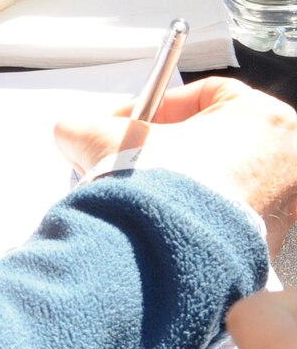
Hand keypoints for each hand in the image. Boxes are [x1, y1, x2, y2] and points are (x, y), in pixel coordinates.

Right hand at [54, 78, 296, 252]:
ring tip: (144, 193)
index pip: (209, 94)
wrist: (171, 254)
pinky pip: (227, 215)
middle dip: (173, 148)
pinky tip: (161, 221)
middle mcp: (288, 158)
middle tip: (135, 158)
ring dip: (183, 182)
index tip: (129, 123)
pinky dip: (196, 215)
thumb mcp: (101, 137)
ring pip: (225, 178)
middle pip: (220, 138)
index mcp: (264, 118)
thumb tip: (73, 133)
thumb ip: (84, 126)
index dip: (159, 106)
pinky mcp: (271, 240)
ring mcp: (286, 204)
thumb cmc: (162, 188)